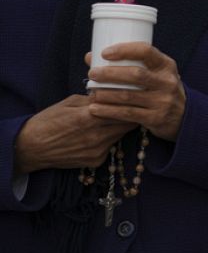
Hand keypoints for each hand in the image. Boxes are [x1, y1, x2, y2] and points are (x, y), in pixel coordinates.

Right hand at [14, 94, 136, 174]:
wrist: (29, 148)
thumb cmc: (47, 121)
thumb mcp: (69, 103)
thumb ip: (93, 99)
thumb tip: (111, 91)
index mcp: (89, 117)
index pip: (123, 109)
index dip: (130, 102)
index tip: (134, 96)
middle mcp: (96, 135)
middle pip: (127, 123)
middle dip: (129, 114)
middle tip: (130, 107)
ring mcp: (97, 150)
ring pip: (120, 135)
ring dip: (120, 127)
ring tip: (115, 119)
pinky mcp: (96, 161)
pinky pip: (111, 147)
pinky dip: (110, 140)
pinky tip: (101, 134)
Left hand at [86, 44, 186, 141]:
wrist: (184, 116)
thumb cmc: (161, 89)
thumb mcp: (155, 74)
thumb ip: (129, 65)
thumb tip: (91, 57)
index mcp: (166, 66)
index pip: (146, 51)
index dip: (124, 50)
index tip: (105, 53)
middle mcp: (167, 82)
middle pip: (136, 74)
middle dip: (110, 73)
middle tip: (92, 73)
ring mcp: (163, 101)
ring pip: (128, 95)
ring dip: (106, 93)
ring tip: (91, 91)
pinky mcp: (156, 118)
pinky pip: (127, 113)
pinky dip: (108, 111)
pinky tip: (95, 108)